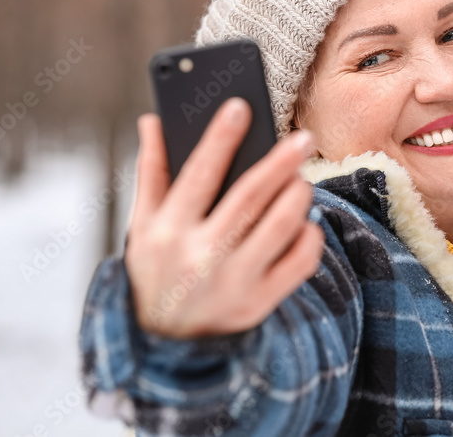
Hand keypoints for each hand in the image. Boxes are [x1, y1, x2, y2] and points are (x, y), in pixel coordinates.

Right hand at [124, 97, 324, 338]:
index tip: (240, 107)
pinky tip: (306, 221)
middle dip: (279, 162)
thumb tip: (153, 120)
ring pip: (279, 227)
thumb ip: (151, 172)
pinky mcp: (258, 305)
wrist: (167, 346)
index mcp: (166, 232)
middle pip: (249, 198)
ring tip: (302, 179)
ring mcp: (231, 283)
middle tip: (302, 138)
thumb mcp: (143, 225)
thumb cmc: (157, 271)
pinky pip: (298, 263)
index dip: (219, 138)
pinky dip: (309, 237)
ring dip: (297, 196)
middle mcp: (199, 257)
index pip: (197, 175)